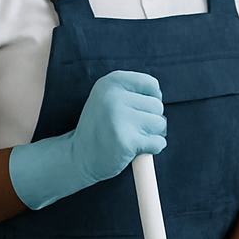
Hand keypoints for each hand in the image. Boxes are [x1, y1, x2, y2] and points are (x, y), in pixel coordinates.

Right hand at [9, 70, 166, 209]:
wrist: (77, 156)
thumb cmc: (101, 127)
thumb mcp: (109, 98)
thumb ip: (133, 92)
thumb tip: (160, 96)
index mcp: (111, 82)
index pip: (152, 84)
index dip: (151, 98)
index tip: (136, 109)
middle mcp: (114, 97)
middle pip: (157, 106)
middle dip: (148, 119)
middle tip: (127, 127)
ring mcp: (119, 119)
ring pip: (160, 124)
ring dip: (150, 134)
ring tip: (129, 137)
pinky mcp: (127, 141)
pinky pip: (158, 142)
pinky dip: (151, 148)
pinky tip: (133, 148)